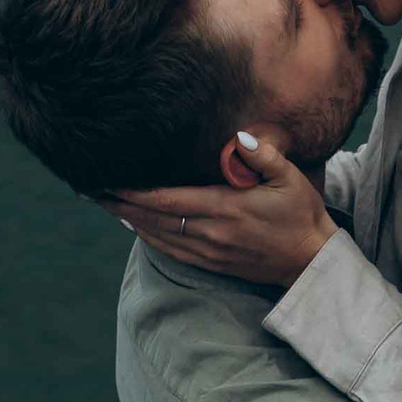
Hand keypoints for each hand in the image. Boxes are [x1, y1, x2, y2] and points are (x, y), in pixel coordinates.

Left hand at [108, 133, 333, 287]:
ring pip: (158, 236)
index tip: (110, 179)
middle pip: (154, 218)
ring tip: (106, 203)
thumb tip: (239, 138)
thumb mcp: (291, 179)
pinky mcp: (212, 264)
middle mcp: (212, 233)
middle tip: (92, 190)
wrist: (310, 261)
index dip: (135, 191)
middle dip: (121, 203)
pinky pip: (171, 250)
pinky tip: (134, 225)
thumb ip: (264, 157)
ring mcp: (210, 251)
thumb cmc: (301, 215)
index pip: (168, 200)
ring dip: (129, 220)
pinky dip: (148, 237)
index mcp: (226, 209)